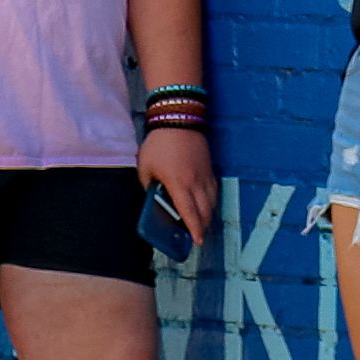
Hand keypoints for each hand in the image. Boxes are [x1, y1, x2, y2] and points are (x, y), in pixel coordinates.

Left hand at [138, 126, 216, 243]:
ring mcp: (205, 175)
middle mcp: (195, 182)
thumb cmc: (158, 144)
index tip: (197, 241)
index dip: (194, 229)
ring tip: (202, 222)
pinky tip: (206, 204)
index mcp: (178, 184)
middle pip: (205, 211)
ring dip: (208, 215)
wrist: (179, 119)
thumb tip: (153, 197)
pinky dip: (211, 201)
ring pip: (212, 202)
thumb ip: (148, 185)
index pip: (189, 212)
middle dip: (203, 226)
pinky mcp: (210, 167)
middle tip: (197, 235)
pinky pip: (214, 190)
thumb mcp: (145, 166)